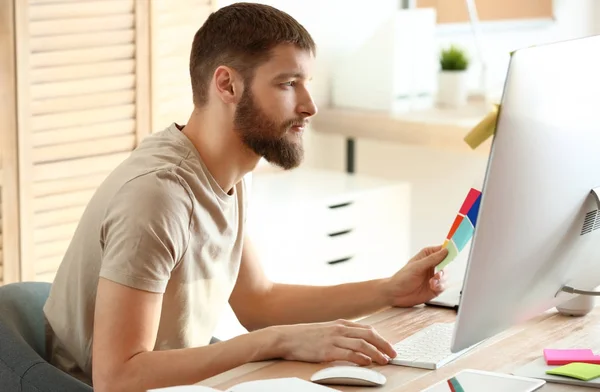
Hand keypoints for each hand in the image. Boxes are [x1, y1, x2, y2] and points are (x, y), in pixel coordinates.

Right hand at [273, 319, 396, 365]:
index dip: (381, 339)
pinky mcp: (327, 350)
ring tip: (384, 360)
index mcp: (341, 324)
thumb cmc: (306, 336)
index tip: (389, 347)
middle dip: (384, 345)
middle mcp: (339, 329)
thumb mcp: (327, 330)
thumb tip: (358, 342)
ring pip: (362, 344)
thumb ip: (342, 334)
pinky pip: (348, 353)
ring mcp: (333, 339)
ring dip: (376, 353)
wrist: (287, 338)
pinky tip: (367, 362)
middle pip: (369, 335)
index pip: (367, 330)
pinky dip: (360, 358)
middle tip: (393, 354)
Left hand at [386, 245, 448, 307]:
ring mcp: (434, 277)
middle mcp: (432, 265)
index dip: (449, 249)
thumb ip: (432, 259)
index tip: (455, 250)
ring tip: (432, 282)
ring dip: (441, 279)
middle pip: (447, 264)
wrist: (396, 294)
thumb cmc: (402, 278)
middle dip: (444, 269)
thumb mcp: (417, 266)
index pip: (442, 250)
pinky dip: (440, 286)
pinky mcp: (436, 288)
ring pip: (447, 275)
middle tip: (438, 273)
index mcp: (427, 256)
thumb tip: (445, 251)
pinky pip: (444, 285)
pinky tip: (432, 287)